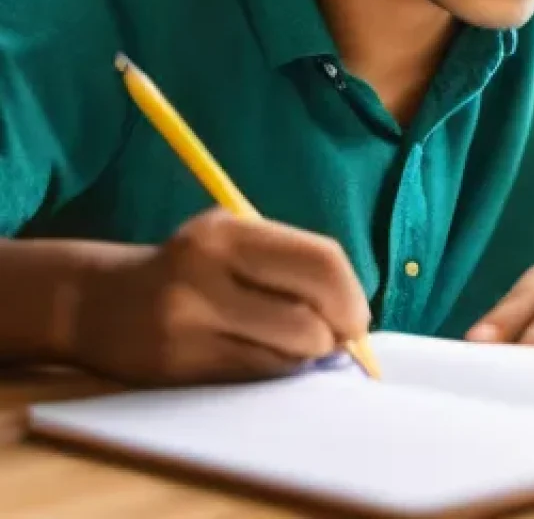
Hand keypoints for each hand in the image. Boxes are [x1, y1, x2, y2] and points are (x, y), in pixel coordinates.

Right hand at [69, 207, 369, 384]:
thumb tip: (354, 313)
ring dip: (309, 355)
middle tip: (340, 336)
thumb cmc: (189, 268)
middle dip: (338, 331)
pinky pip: (258, 375)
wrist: (99, 301)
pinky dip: (278, 369)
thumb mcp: (233, 242)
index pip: (319, 260)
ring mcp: (189, 323)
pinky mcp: (180, 365)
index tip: (359, 315)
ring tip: (300, 344)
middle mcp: (206, 273)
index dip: (351, 293)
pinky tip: (266, 356)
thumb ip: (290, 263)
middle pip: (309, 313)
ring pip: (288, 352)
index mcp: (228, 232)